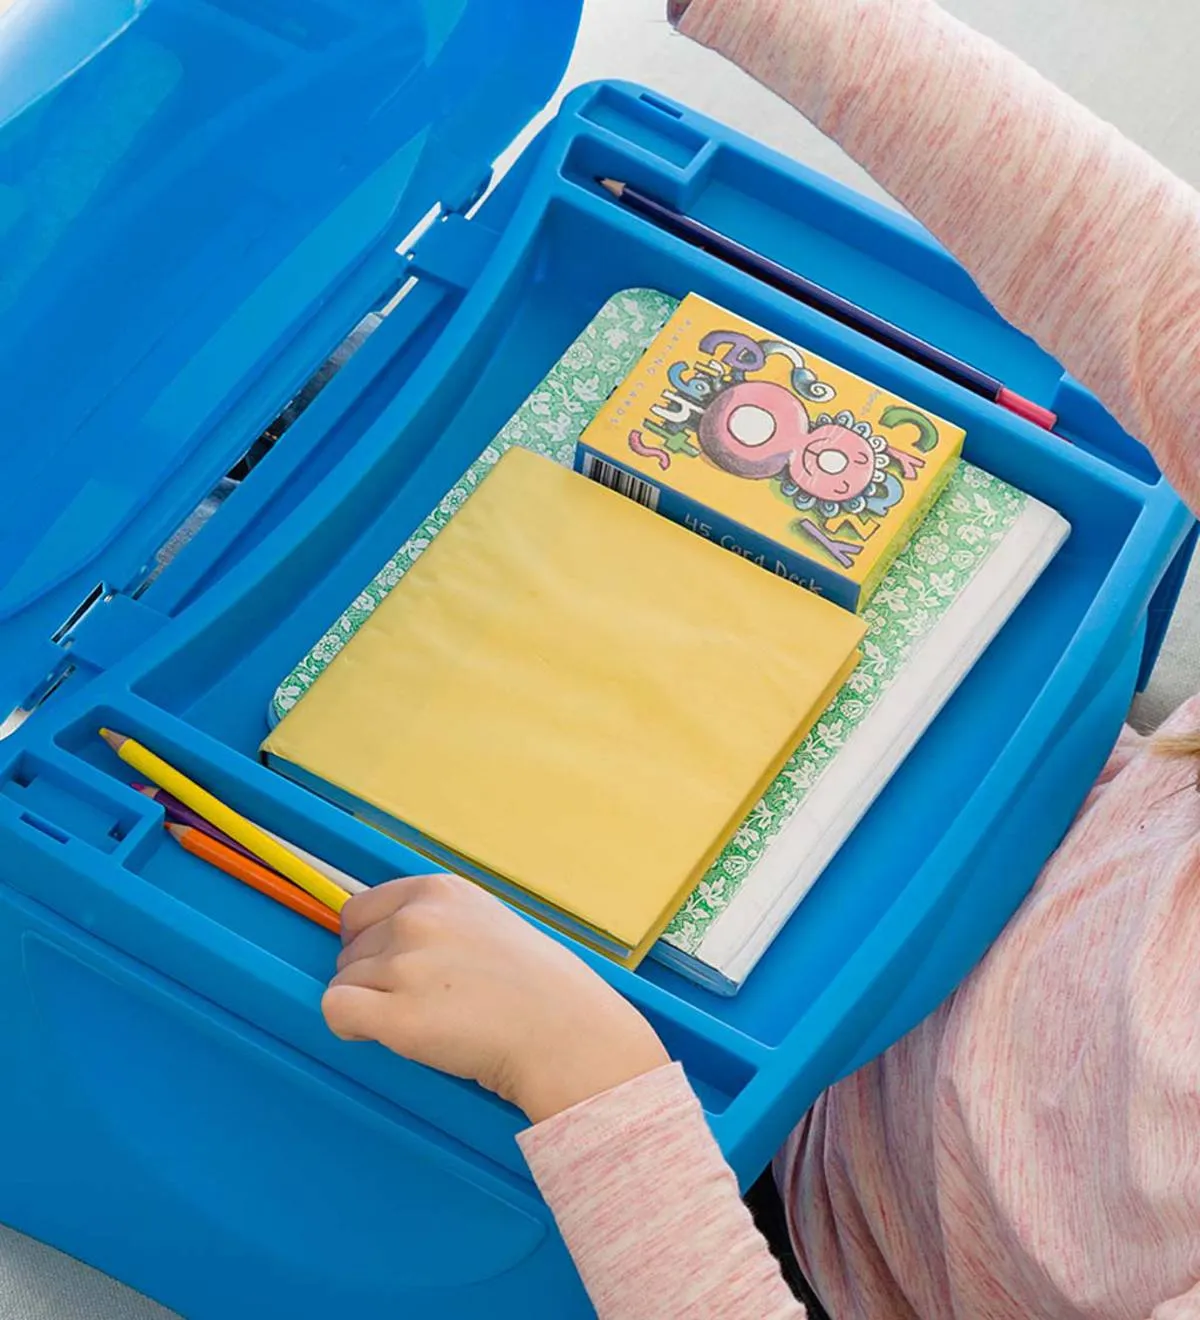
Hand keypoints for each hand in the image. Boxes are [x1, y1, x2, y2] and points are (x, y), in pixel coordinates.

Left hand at [323, 874, 668, 1122]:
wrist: (565, 1031)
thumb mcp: (486, 921)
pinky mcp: (396, 1015)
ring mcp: (404, 965)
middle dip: (373, 977)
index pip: (359, 911)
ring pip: (343, 982)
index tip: (392, 967)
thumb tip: (382, 940)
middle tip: (425, 1001)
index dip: (369, 944)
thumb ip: (435, 920)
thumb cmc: (536, 986)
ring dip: (368, 1005)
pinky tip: (387, 1034)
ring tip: (424, 1019)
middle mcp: (416, 920)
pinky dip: (351, 1027)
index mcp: (438, 892)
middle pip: (349, 950)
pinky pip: (335, 1010)